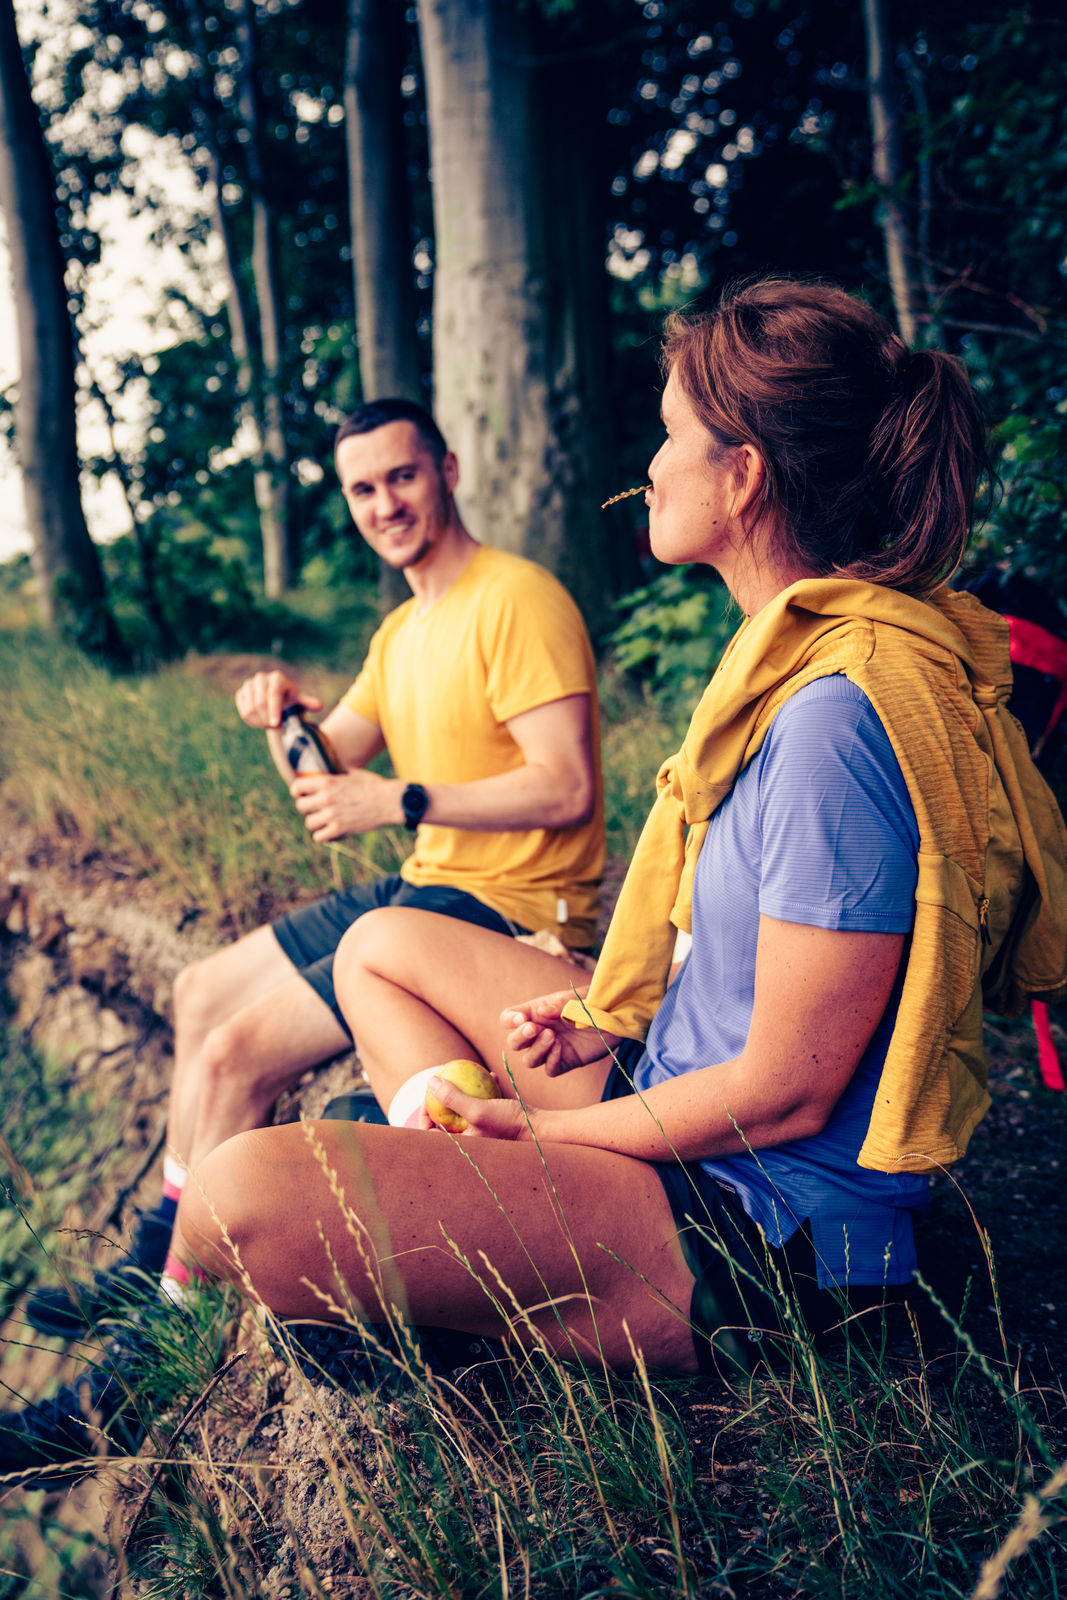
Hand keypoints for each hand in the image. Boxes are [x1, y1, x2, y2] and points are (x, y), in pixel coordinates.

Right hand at [235, 670, 322, 730]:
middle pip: (260, 703)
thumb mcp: (300, 702)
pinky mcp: (241, 693)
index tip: (275, 724)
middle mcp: (261, 678)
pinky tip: (260, 720)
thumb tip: (319, 705)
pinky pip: (242, 710)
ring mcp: (249, 685)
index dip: (274, 710)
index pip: (273, 695)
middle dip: (267, 718)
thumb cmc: (291, 702)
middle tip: (275, 726)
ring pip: (250, 708)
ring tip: (269, 723)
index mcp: (277, 678)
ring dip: (259, 721)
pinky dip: (251, 719)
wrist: (277, 703)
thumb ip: (308, 703)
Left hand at [291, 770, 401, 840]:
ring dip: (316, 822)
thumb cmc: (373, 785)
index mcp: (327, 782)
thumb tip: (326, 771)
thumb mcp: (352, 773)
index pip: (297, 787)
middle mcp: (326, 798)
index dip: (298, 791)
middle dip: (307, 808)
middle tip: (316, 809)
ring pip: (309, 823)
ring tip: (325, 820)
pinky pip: (319, 837)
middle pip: (300, 807)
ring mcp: (332, 815)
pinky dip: (323, 835)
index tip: (303, 794)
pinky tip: (330, 830)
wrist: (389, 801)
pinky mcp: (339, 829)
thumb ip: (336, 774)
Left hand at [422, 1076, 535, 1141]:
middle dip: (443, 1099)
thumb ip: (452, 1098)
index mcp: (460, 1144)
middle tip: (443, 1082)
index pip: (431, 1133)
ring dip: (465, 1091)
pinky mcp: (496, 1120)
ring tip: (464, 1075)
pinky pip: (484, 1103)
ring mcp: (482, 1129)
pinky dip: (485, 1090)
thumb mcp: (477, 1110)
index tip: (427, 1096)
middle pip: (446, 1118)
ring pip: (466, 1108)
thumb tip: (430, 1082)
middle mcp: (469, 1139)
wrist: (537, 1128)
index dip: (425, 1115)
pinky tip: (492, 1076)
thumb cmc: (507, 1124)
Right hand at [500, 987, 617, 1077]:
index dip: (510, 1020)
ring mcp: (551, 1049)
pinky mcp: (566, 1062)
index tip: (522, 1019)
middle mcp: (539, 1032)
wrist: (616, 1014)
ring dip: (535, 1050)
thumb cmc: (592, 1001)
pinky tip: (560, 1048)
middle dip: (519, 1037)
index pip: (509, 1019)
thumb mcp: (575, 997)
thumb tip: (542, 1011)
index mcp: (535, 1013)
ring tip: (552, 1037)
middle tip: (534, 1028)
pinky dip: (551, 1061)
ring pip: (529, 1060)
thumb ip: (559, 1004)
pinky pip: (550, 1069)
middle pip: (514, 1043)